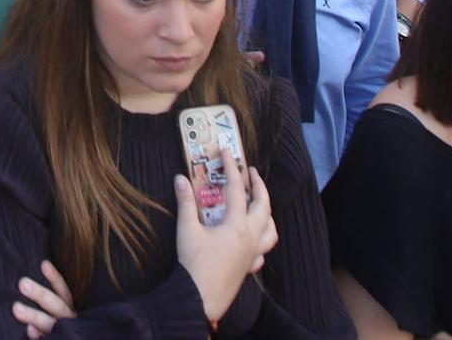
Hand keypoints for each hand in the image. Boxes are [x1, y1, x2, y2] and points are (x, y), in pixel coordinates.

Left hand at [13, 259, 76, 336]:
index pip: (64, 293)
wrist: (68, 339)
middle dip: (41, 295)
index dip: (55, 279)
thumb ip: (49, 303)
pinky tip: (29, 331)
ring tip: (15, 307)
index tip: (44, 264)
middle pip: (57, 306)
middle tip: (22, 283)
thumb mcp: (57, 315)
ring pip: (50, 325)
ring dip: (34, 316)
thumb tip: (32, 282)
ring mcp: (64, 335)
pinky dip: (38, 336)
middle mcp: (69, 323)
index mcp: (69, 313)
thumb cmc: (58, 328)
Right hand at [174, 151, 274, 322]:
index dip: (231, 168)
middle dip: (259, 186)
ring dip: (267, 213)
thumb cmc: (194, 264)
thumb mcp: (186, 230)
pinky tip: (254, 239)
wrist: (200, 298)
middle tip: (251, 173)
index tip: (227, 153)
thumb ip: (186, 203)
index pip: (236, 189)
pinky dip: (262, 240)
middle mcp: (250, 237)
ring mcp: (253, 253)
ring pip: (271, 229)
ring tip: (259, 204)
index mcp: (237, 225)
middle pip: (263, 206)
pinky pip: (263, 251)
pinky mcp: (249, 267)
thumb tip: (180, 179)